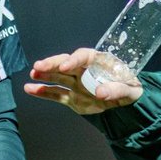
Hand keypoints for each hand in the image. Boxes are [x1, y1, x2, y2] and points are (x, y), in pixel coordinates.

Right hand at [23, 48, 142, 114]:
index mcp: (99, 62)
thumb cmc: (130, 89)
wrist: (127, 103)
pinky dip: (43, 92)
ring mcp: (76, 84)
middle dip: (53, 64)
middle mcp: (84, 71)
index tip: (64, 66)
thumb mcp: (130, 90)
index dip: (73, 60)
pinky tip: (30, 89)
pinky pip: (56, 94)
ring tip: (32, 74)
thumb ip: (116, 90)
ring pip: (58, 77)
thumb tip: (100, 92)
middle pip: (66, 63)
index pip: (84, 57)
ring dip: (45, 75)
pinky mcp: (72, 97)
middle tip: (39, 65)